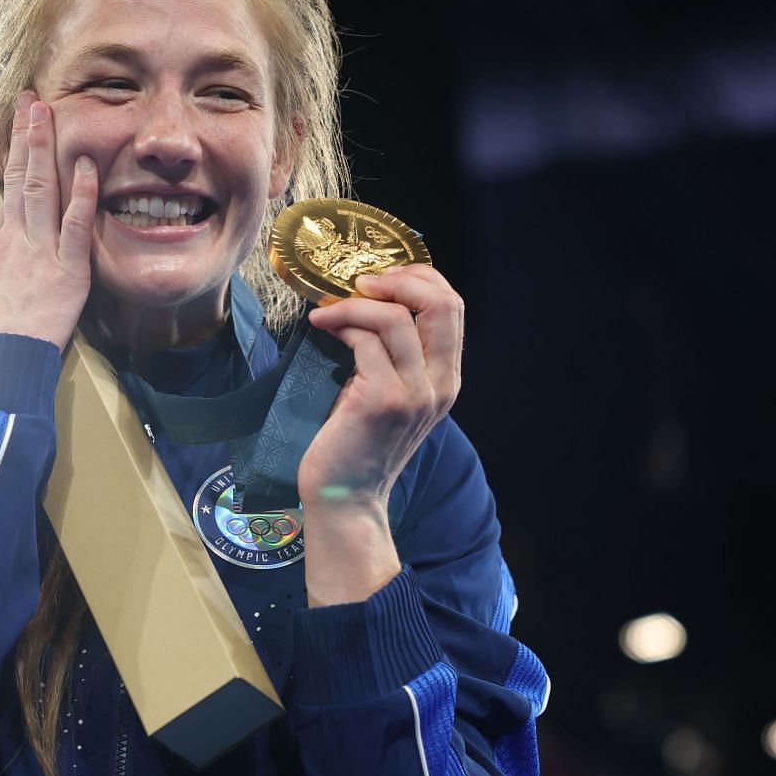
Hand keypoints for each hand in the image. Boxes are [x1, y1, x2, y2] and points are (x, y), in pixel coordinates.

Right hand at [0, 91, 96, 349]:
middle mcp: (7, 243)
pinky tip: (89, 165)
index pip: (4, 207)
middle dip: (24, 137)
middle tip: (30, 103)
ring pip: (40, 187)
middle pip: (16, 179)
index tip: (19, 151)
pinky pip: (77, 223)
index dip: (12, 174)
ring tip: (47, 110)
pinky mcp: (66, 270)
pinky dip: (83, 193)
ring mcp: (37, 252)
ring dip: (45, 146)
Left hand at [297, 264, 463, 513]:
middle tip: (361, 283)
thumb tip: (368, 304)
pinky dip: (342, 326)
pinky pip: (365, 341)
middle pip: (441, 303)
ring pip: (395, 317)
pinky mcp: (382, 399)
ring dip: (355, 304)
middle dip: (399, 279)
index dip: (420, 279)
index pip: (452, 307)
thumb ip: (396, 358)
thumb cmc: (359, 444)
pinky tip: (322, 330)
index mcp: (447, 380)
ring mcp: (414, 393)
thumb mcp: (392, 396)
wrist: (346, 497)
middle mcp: (440, 385)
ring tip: (328, 312)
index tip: (383, 277)